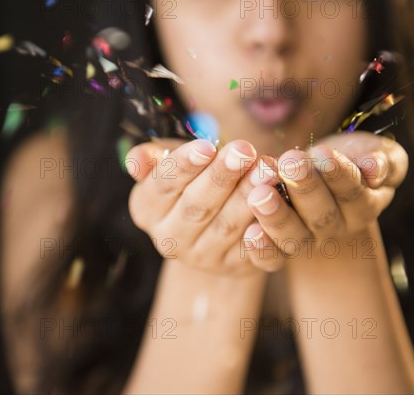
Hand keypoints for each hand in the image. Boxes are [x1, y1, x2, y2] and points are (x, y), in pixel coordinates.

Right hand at [126, 138, 274, 274]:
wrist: (214, 224)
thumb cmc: (191, 180)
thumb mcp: (169, 164)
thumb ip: (153, 157)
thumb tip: (137, 159)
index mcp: (147, 210)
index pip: (162, 186)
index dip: (184, 166)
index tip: (207, 146)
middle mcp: (170, 239)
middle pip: (196, 206)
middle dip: (221, 177)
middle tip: (245, 150)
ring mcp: (203, 257)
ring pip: (226, 226)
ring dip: (248, 197)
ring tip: (267, 170)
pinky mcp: (235, 267)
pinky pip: (252, 252)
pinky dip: (264, 232)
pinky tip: (276, 207)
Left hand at [242, 132, 407, 266]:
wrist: (321, 177)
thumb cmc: (350, 158)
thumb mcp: (372, 153)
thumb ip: (384, 160)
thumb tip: (374, 168)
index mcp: (362, 205)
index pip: (353, 192)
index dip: (339, 174)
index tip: (323, 152)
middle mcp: (335, 228)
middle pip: (322, 216)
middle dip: (305, 189)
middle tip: (289, 164)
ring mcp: (306, 240)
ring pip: (294, 237)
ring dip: (277, 217)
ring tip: (259, 195)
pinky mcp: (279, 248)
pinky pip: (273, 257)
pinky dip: (261, 248)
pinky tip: (249, 232)